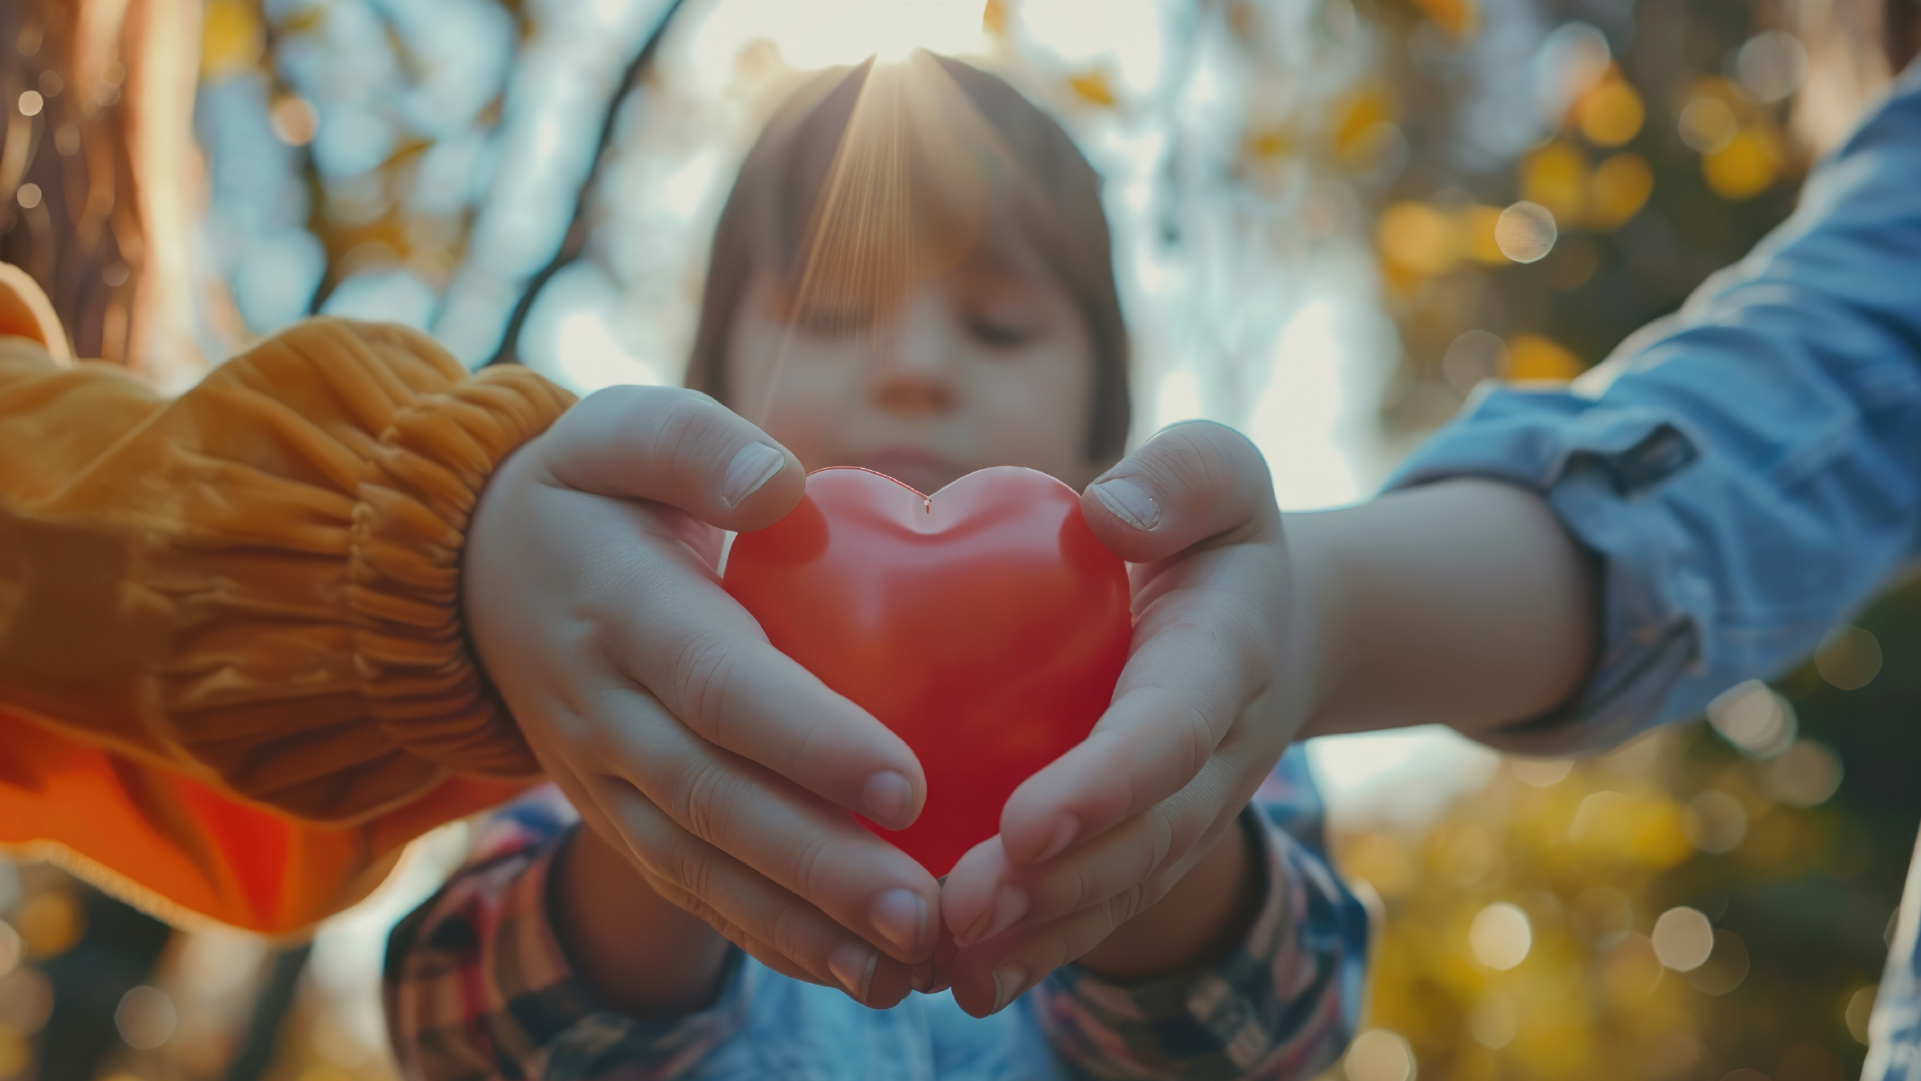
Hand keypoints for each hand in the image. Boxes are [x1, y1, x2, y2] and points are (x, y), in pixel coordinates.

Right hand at [464, 386, 942, 1007]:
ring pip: (699, 867)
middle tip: (923, 912)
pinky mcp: (615, 819)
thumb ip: (697, 447)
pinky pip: (689, 890)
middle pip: (714, 801)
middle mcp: (602, 708)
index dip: (806, 739)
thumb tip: (781, 485)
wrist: (473, 572)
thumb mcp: (622, 429)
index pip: (716, 684)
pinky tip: (856, 972)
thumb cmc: (590, 489)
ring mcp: (600, 778)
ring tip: (905, 967)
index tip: (905, 784)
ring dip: (802, 927)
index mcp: (619, 605)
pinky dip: (769, 939)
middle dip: (820, 866)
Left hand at [936, 421, 1312, 1015]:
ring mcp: (1181, 814)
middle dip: (1058, 884)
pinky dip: (1034, 949)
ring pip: (1116, 889)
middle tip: (962, 910)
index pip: (1169, 730)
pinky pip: (1095, 905)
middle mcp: (1211, 758)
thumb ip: (1184, 477)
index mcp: (1223, 660)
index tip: (1030, 824)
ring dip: (1038, 935)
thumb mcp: (1223, 474)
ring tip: (948, 966)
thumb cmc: (1213, 534)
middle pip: (1142, 837)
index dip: (1107, 784)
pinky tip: (957, 981)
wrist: (1264, 623)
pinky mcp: (1140, 844)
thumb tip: (1109, 512)